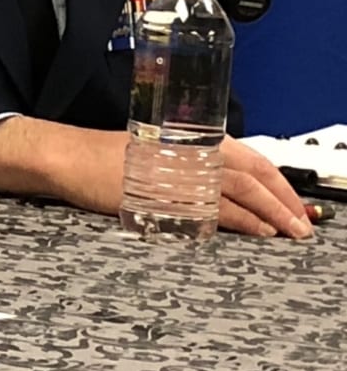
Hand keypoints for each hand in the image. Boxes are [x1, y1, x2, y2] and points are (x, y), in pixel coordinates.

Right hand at [0, 116, 313, 237]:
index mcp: (188, 139)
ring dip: (272, 212)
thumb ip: (187, 164)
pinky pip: (214, 211)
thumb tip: (220, 183)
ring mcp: (176, 175)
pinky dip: (242, 221)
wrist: (66, 157)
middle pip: (250, 175)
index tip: (295, 198)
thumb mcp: (152, 150)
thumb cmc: (102, 156)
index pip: (248, 158)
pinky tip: (258, 231)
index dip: (277, 179)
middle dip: (283, 199)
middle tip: (303, 220)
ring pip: (239, 191)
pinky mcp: (164, 197)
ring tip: (291, 229)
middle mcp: (187, 154)